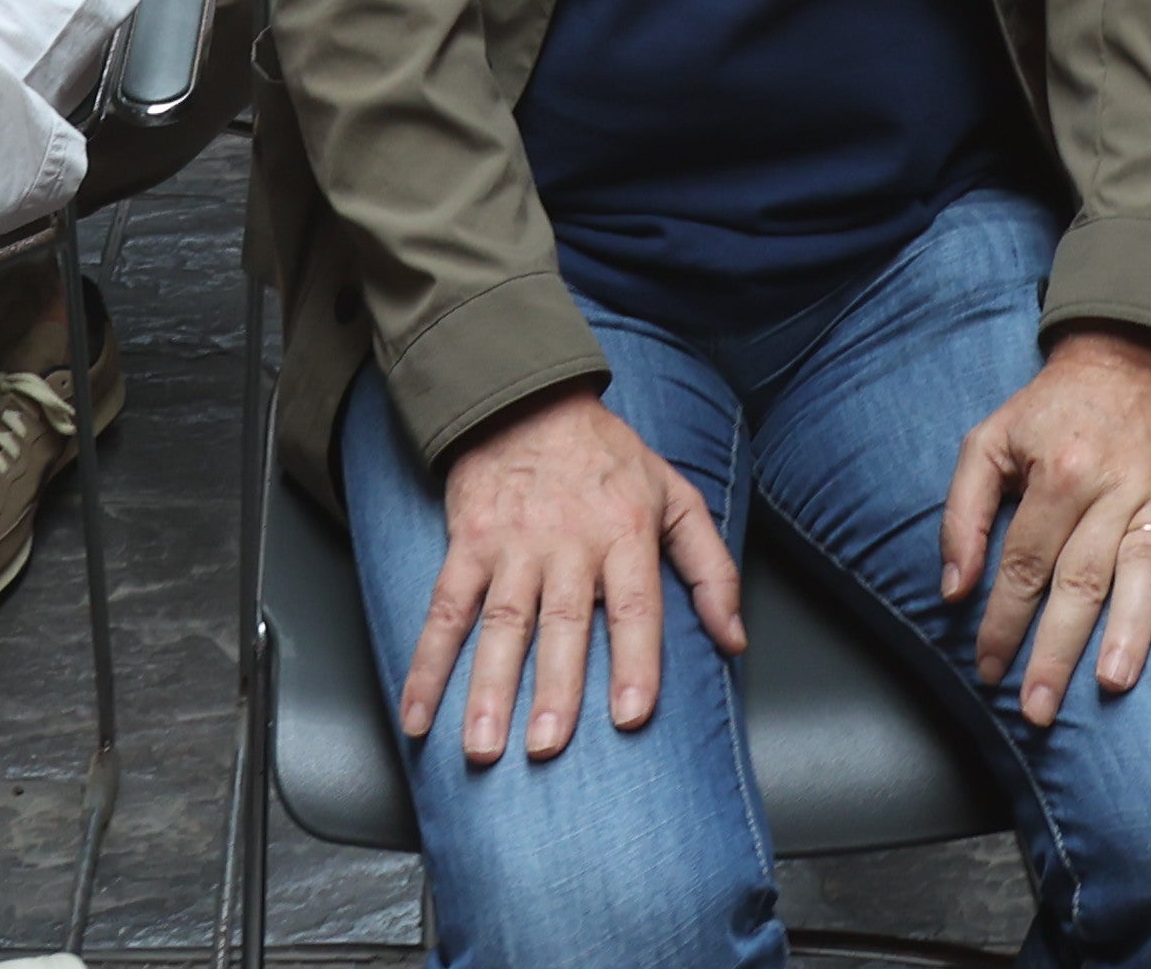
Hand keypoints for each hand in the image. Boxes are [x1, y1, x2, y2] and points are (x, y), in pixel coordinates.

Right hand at [403, 388, 741, 766]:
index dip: (634, 662)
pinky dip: (425, 665)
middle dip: (554, 690)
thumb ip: (712, 569)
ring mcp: (512, 546)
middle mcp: (568, 543)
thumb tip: (734, 640)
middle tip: (547, 748)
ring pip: (500, 624)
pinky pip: (443, 611)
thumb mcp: (676, 497)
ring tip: (482, 746)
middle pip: (562, 624)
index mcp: (625, 533)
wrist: (527, 401)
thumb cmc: (609, 460)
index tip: (631, 716)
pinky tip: (416, 713)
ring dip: (488, 688)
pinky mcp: (467, 546)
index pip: (634, 606)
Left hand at [940, 328, 1150, 721]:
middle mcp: (1112, 485)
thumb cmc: (1051, 408)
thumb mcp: (989, 441)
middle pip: (1081, 579)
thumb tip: (955, 589)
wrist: (1127, 353)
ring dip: (1131, 631)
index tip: (989, 669)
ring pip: (1145, 571)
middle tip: (1038, 709)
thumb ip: (964, 513)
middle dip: (1056, 650)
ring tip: (1113, 682)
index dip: (1003, 620)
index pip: (1024, 562)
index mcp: (1058, 472)